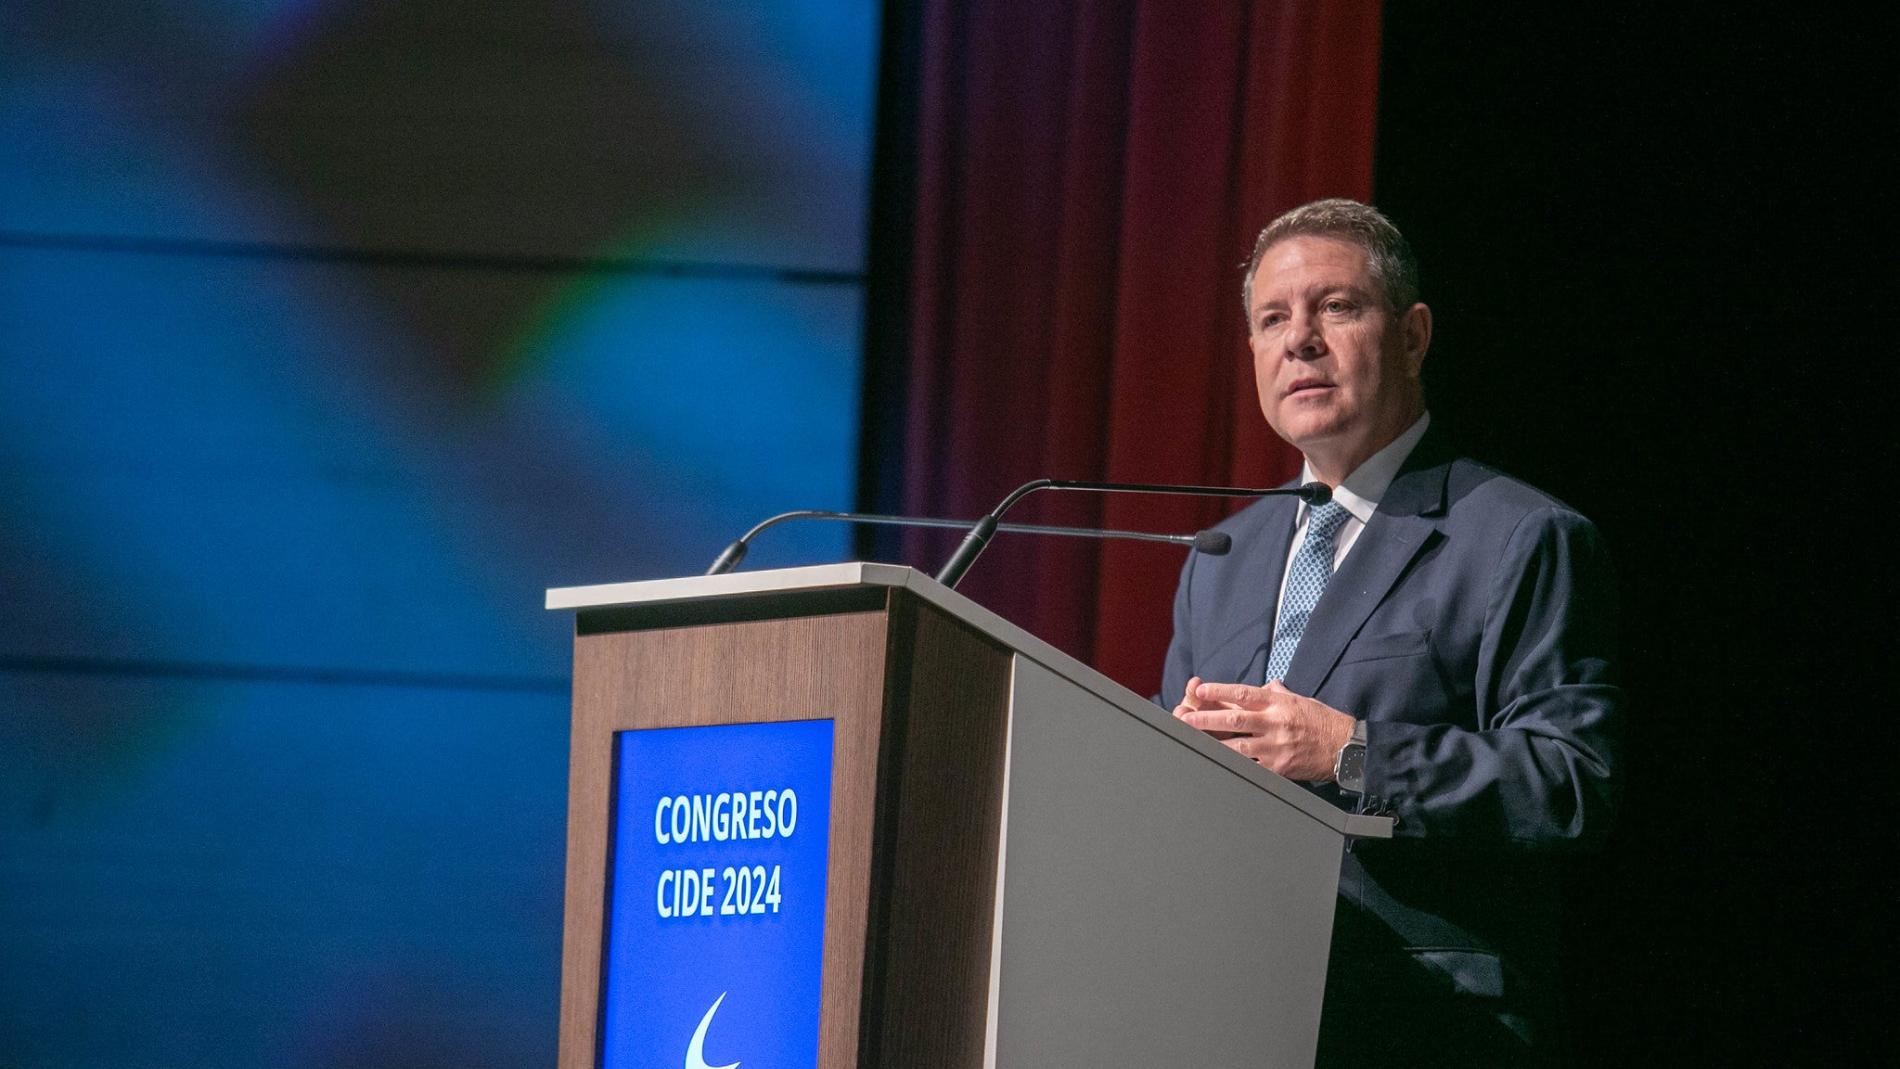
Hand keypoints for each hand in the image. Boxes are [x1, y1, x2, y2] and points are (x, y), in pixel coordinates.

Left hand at [1173, 679, 1355, 780]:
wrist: (1345, 748)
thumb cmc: (1322, 721)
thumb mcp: (1300, 699)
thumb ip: (1278, 694)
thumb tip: (1266, 686)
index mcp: (1278, 703)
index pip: (1243, 694)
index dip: (1219, 691)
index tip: (1199, 689)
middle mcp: (1275, 723)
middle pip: (1235, 720)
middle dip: (1206, 719)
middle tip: (1185, 718)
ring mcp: (1276, 747)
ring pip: (1238, 746)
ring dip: (1213, 744)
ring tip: (1192, 743)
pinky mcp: (1279, 768)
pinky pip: (1251, 767)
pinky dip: (1233, 766)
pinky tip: (1216, 764)